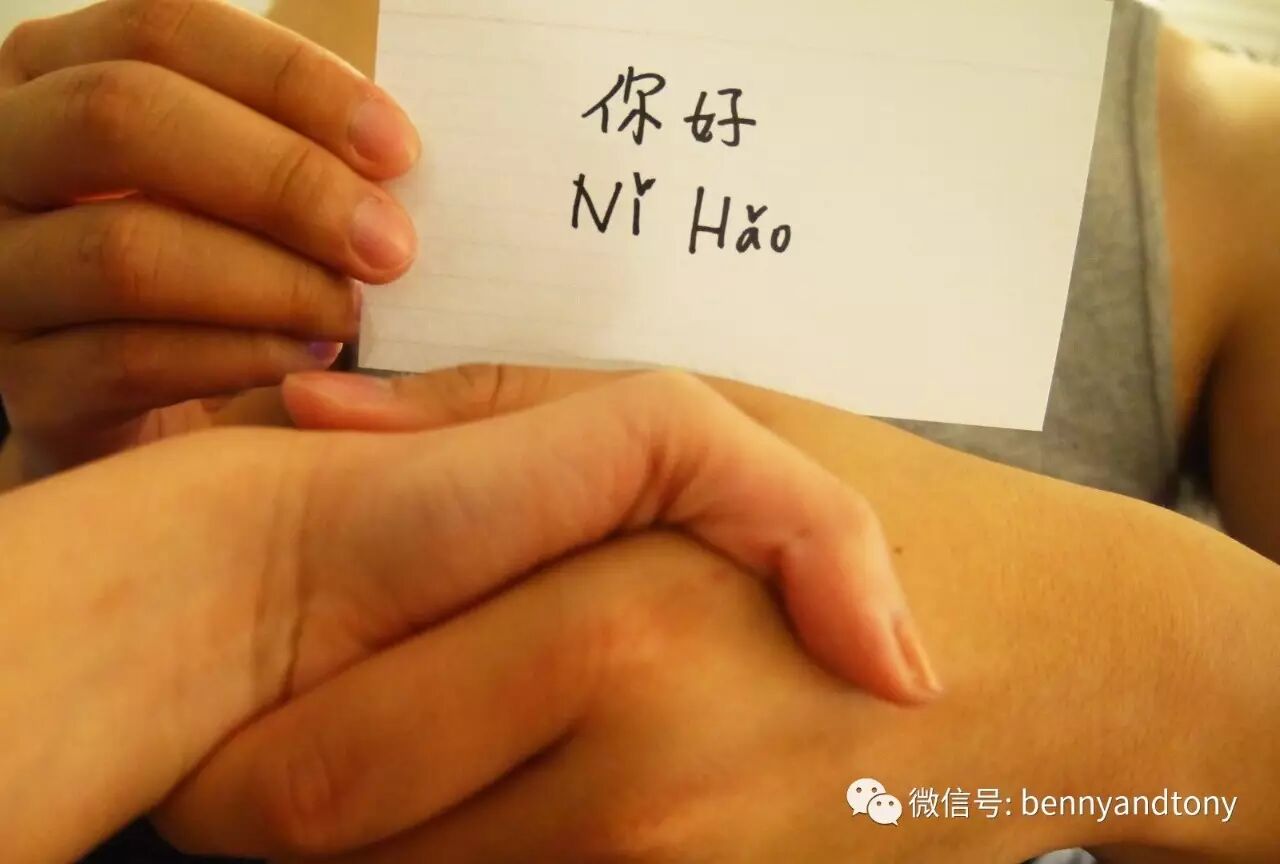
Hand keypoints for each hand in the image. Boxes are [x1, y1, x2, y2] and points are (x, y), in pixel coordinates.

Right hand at [0, 0, 418, 483]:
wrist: (156, 412)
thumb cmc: (217, 270)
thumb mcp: (240, 187)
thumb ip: (293, 146)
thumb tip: (396, 152)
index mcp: (55, 73)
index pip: (160, 29)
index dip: (289, 79)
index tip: (398, 150)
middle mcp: (1, 155)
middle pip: (122, 119)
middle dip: (281, 181)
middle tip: (390, 246)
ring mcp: (0, 271)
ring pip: (123, 250)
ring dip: (268, 282)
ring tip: (353, 313)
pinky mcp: (23, 381)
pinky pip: (128, 360)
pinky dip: (238, 357)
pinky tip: (309, 362)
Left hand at [0, 371, 933, 862]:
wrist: (1051, 669)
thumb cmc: (882, 515)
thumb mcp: (714, 424)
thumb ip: (502, 416)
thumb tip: (308, 414)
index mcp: (612, 632)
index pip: (315, 762)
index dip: (227, 759)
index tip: (226, 710)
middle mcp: (631, 789)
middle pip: (339, 862)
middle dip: (265, 819)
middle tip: (260, 758)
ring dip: (367, 855)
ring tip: (393, 768)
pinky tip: (497, 804)